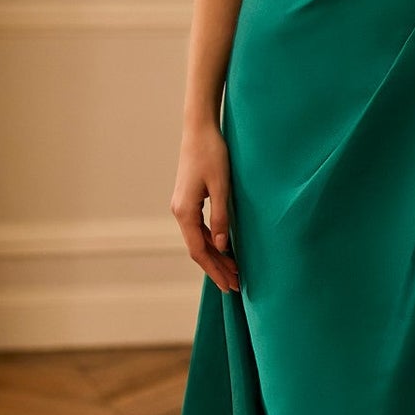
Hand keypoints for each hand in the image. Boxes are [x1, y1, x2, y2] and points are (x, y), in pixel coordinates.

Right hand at [172, 120, 239, 291]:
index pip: (199, 251)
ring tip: (233, 271)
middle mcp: (180, 211)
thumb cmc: (212, 153)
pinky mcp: (189, 199)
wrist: (200, 129)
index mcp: (184, 211)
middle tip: (234, 285)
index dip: (214, 270)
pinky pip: (198, 228)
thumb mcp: (221, 186)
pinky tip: (224, 248)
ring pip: (198, 239)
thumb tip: (220, 246)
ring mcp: (183, 205)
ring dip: (215, 256)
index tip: (230, 285)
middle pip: (197, 249)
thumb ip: (221, 217)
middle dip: (216, 268)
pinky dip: (211, 241)